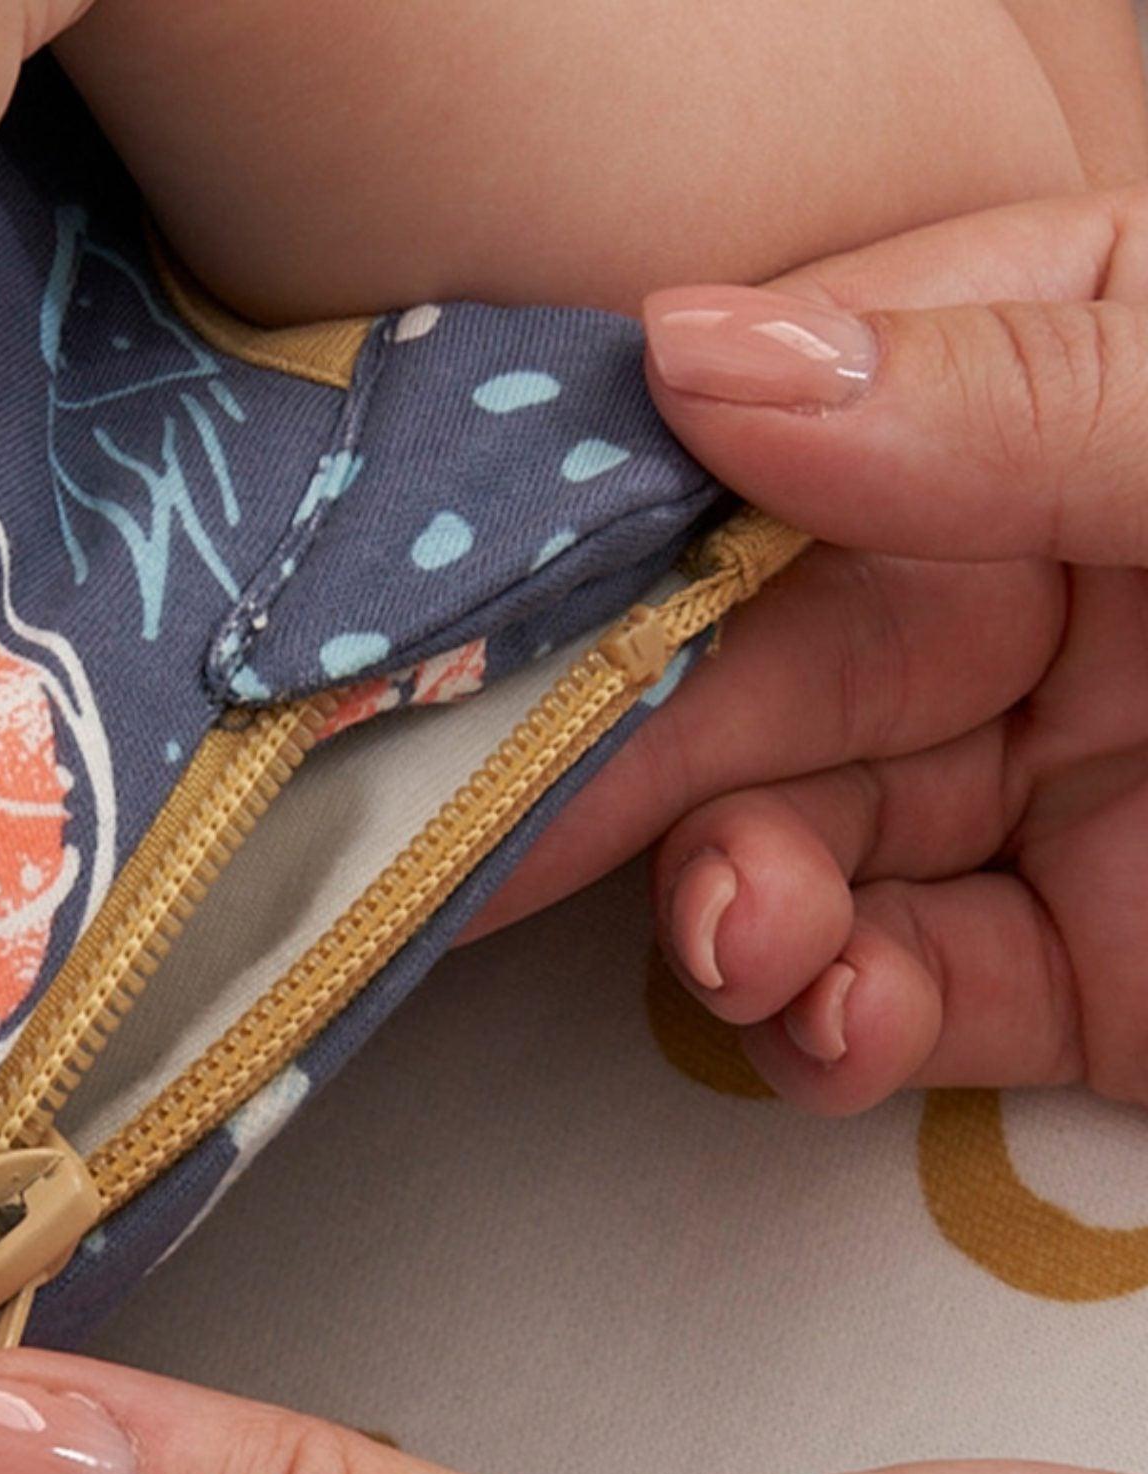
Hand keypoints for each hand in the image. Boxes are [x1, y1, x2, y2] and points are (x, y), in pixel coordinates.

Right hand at [471, 188, 1147, 1116]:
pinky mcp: (1072, 964)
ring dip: (733, 909)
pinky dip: (832, 1024)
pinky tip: (824, 1020)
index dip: (626, 521)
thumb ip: (1013, 401)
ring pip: (800, 841)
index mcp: (1067, 395)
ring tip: (740, 940)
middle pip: (761, 665)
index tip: (496, 599)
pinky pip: (898, 993)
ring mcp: (1037, 780)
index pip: (786, 437)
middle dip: (640, 756)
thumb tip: (702, 355)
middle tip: (503, 823)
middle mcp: (1025, 582)